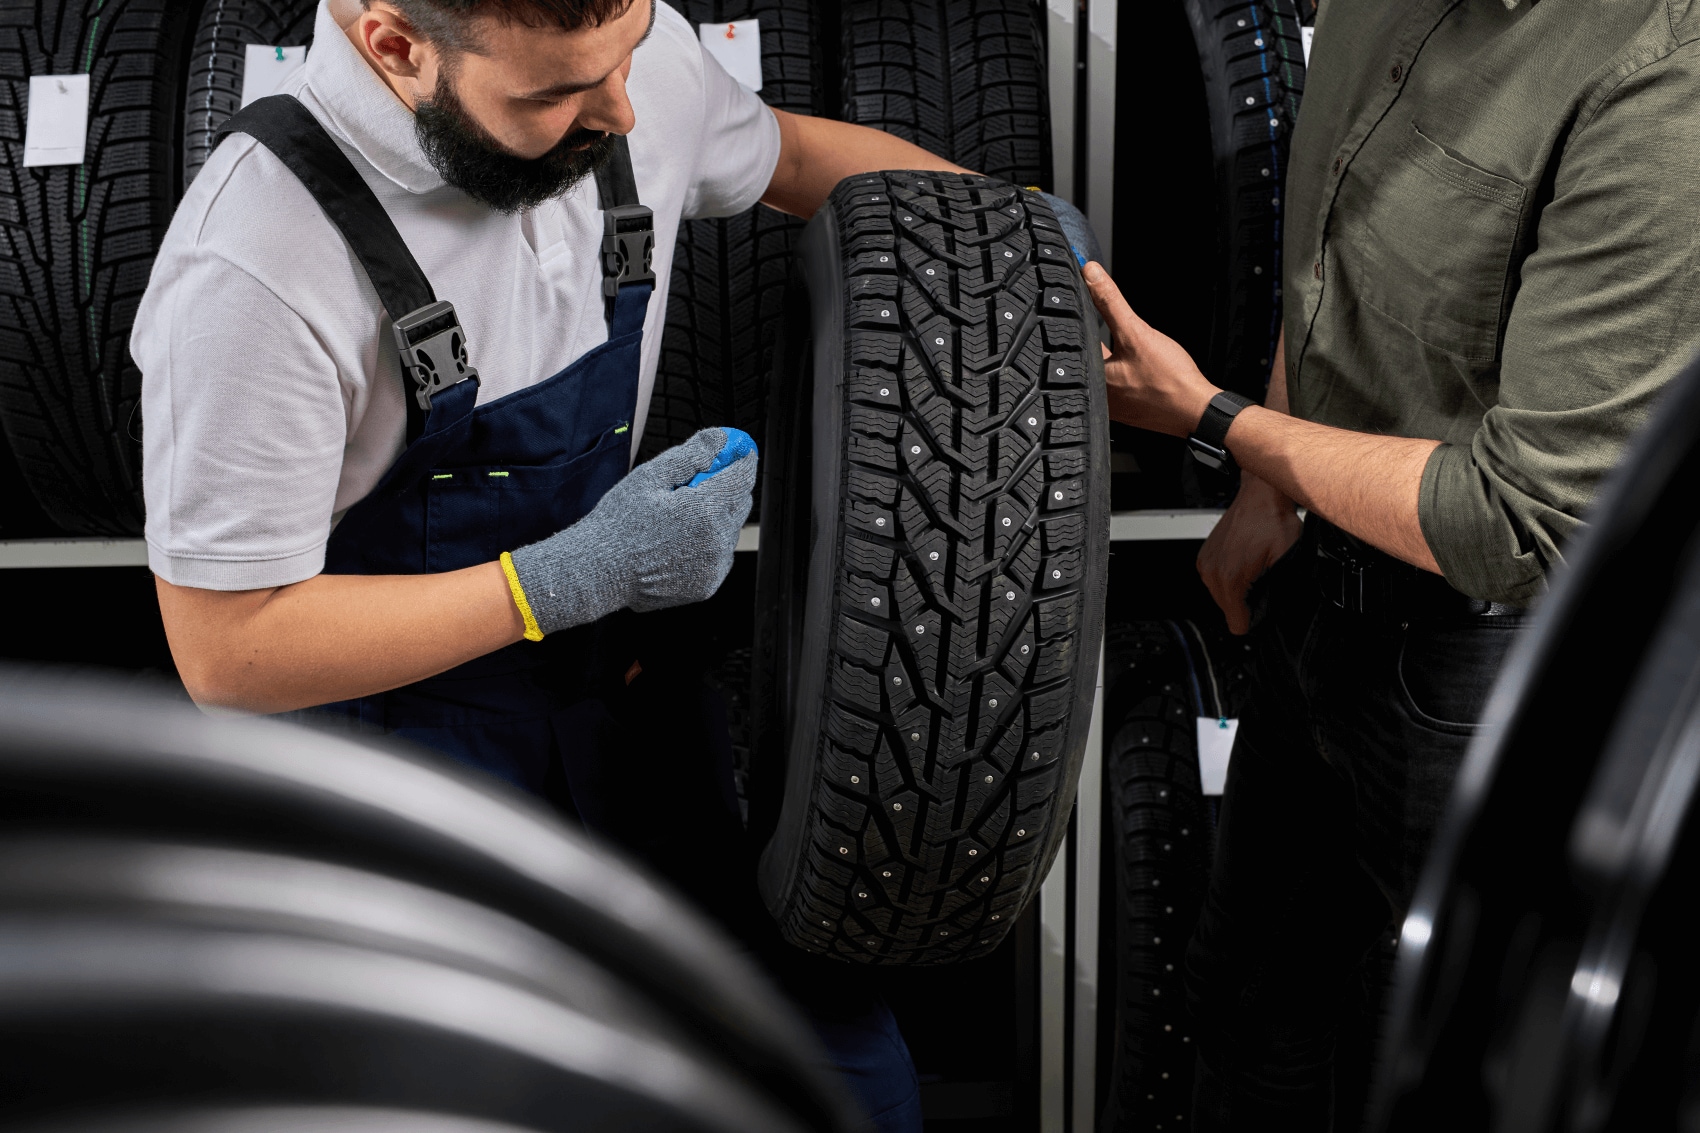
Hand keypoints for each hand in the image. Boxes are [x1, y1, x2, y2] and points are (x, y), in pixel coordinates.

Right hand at [509, 428, 756, 632]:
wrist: (599, 573)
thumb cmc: (618, 524)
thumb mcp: (649, 477)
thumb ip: (690, 455)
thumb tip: (719, 439)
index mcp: (704, 510)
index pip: (742, 477)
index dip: (741, 460)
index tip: (736, 452)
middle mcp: (717, 541)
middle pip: (740, 503)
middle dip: (727, 488)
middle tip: (698, 482)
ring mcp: (714, 567)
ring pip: (730, 531)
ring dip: (717, 518)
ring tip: (678, 518)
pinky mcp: (707, 585)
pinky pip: (719, 557)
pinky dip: (708, 544)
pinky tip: (678, 542)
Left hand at [1083, 261, 1219, 435]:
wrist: (1197, 410)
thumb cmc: (1169, 379)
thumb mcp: (1136, 332)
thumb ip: (1110, 302)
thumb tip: (1090, 274)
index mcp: (1092, 382)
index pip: (1076, 345)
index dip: (1081, 323)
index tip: (1085, 311)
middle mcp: (1099, 398)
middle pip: (1091, 358)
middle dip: (1101, 341)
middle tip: (1115, 329)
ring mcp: (1116, 408)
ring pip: (1109, 372)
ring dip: (1118, 358)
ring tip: (1135, 353)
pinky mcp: (1132, 411)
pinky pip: (1125, 386)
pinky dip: (1131, 374)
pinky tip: (1144, 370)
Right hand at [1196, 474, 1302, 634]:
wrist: (1260, 495)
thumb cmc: (1273, 520)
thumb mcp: (1288, 561)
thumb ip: (1279, 592)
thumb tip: (1275, 611)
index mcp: (1230, 578)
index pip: (1237, 624)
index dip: (1256, 619)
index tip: (1265, 604)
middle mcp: (1212, 572)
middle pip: (1230, 612)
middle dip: (1248, 603)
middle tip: (1263, 580)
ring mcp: (1206, 564)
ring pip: (1223, 598)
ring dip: (1239, 590)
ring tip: (1254, 568)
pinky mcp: (1205, 557)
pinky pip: (1217, 582)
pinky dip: (1231, 578)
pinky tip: (1244, 562)